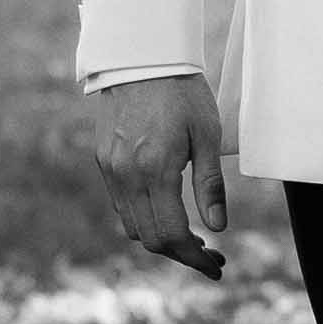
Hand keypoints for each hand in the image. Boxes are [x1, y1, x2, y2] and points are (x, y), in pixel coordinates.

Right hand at [94, 76, 227, 279]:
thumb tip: (218, 228)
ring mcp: (111, 170)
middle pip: (150, 239)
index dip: (195, 258)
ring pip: (132, 226)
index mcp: (156, 170)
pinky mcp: (104, 161)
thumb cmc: (182, 91)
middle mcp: (127, 176)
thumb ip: (210, 184)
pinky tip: (167, 210)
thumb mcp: (207, 134)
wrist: (141, 58)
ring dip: (161, 239)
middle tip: (210, 255)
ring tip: (192, 236)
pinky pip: (121, 205)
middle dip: (181, 254)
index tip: (216, 265)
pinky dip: (144, 218)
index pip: (173, 234)